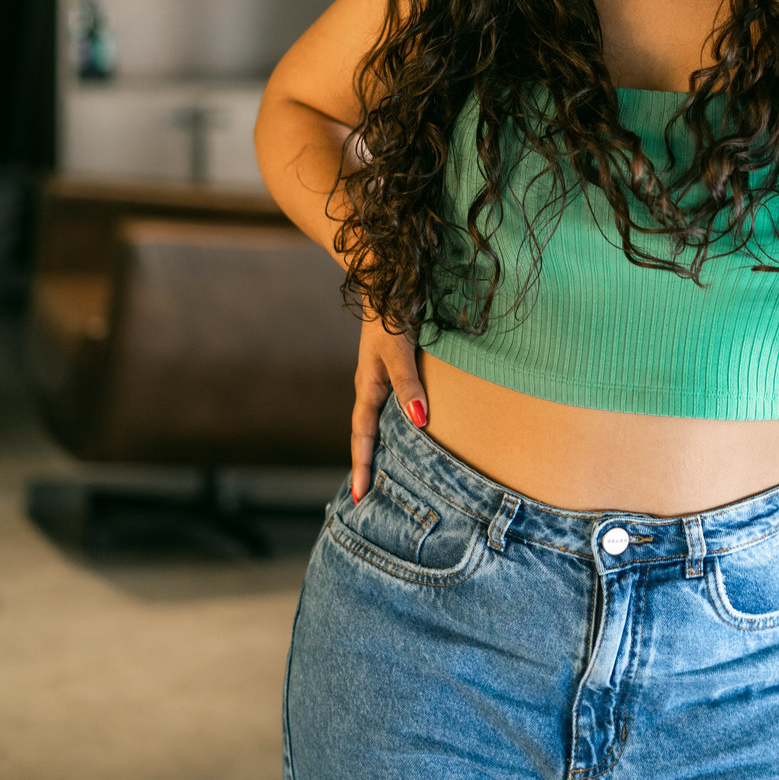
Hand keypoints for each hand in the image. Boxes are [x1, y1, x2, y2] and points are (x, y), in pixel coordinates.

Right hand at [350, 308, 427, 502]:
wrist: (389, 281)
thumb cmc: (392, 315)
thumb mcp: (398, 351)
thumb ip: (409, 383)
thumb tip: (419, 421)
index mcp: (367, 388)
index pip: (362, 437)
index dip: (362, 467)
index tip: (360, 498)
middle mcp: (372, 387)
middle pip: (368, 434)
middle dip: (368, 464)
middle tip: (370, 498)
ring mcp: (383, 378)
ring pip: (381, 421)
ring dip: (383, 446)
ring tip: (391, 473)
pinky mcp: (397, 368)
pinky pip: (395, 405)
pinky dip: (399, 424)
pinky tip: (413, 430)